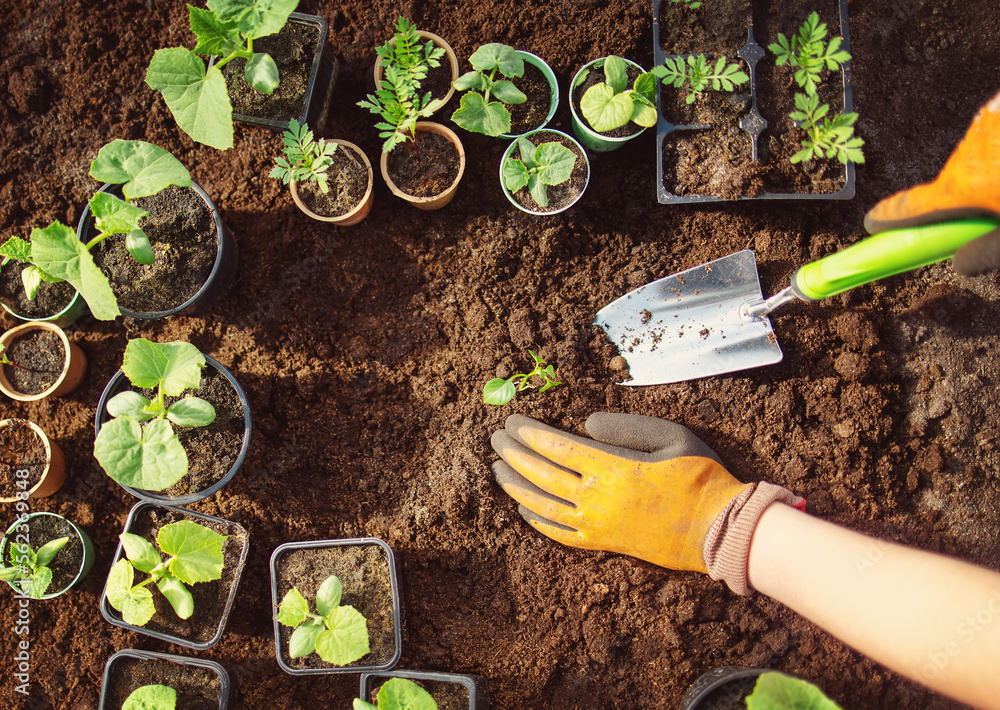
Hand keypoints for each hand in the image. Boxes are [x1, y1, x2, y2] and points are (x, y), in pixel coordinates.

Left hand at [490, 412, 750, 572]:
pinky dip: (536, 519)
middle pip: (541, 473)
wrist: (718, 529)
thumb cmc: (699, 476)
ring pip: (542, 504)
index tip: (512, 421)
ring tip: (497, 469)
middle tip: (495, 438)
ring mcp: (597, 524)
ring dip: (515, 485)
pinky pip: (559, 533)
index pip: (556, 446)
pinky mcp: (603, 544)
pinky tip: (523, 507)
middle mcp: (597, 498)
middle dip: (513, 453)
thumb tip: (586, 424)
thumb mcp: (671, 436)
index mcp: (612, 467)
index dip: (529, 433)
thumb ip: (626, 427)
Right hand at [863, 89, 999, 275]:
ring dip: (997, 168)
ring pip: (984, 153)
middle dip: (970, 197)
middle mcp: (969, 150)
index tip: (872, 223)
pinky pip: (999, 131)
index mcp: (964, 186)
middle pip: (955, 181)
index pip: (911, 207)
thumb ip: (988, 251)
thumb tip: (958, 264)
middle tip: (997, 208)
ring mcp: (991, 121)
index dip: (890, 218)